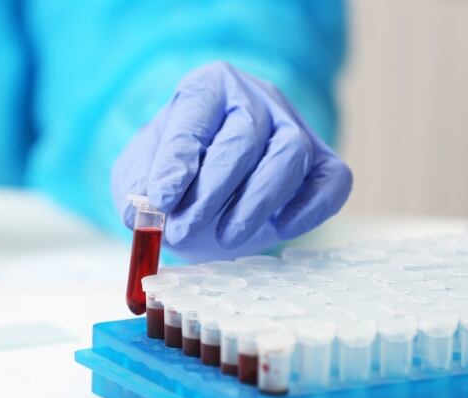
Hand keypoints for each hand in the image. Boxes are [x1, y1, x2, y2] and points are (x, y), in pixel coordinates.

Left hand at [111, 62, 352, 261]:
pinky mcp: (323, 163)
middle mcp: (254, 98)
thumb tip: (138, 211)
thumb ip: (135, 190)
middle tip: (182, 230)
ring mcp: (294, 127)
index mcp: (206, 89)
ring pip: (290, 154)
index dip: (178, 159)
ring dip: (256, 203)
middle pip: (244, 135)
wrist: (204, 189)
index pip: (195, 114)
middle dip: (212, 190)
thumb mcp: (138, 177)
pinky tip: (279, 230)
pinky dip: (310, 208)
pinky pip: (332, 181)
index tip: (162, 199)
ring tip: (225, 238)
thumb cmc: (172, 175)